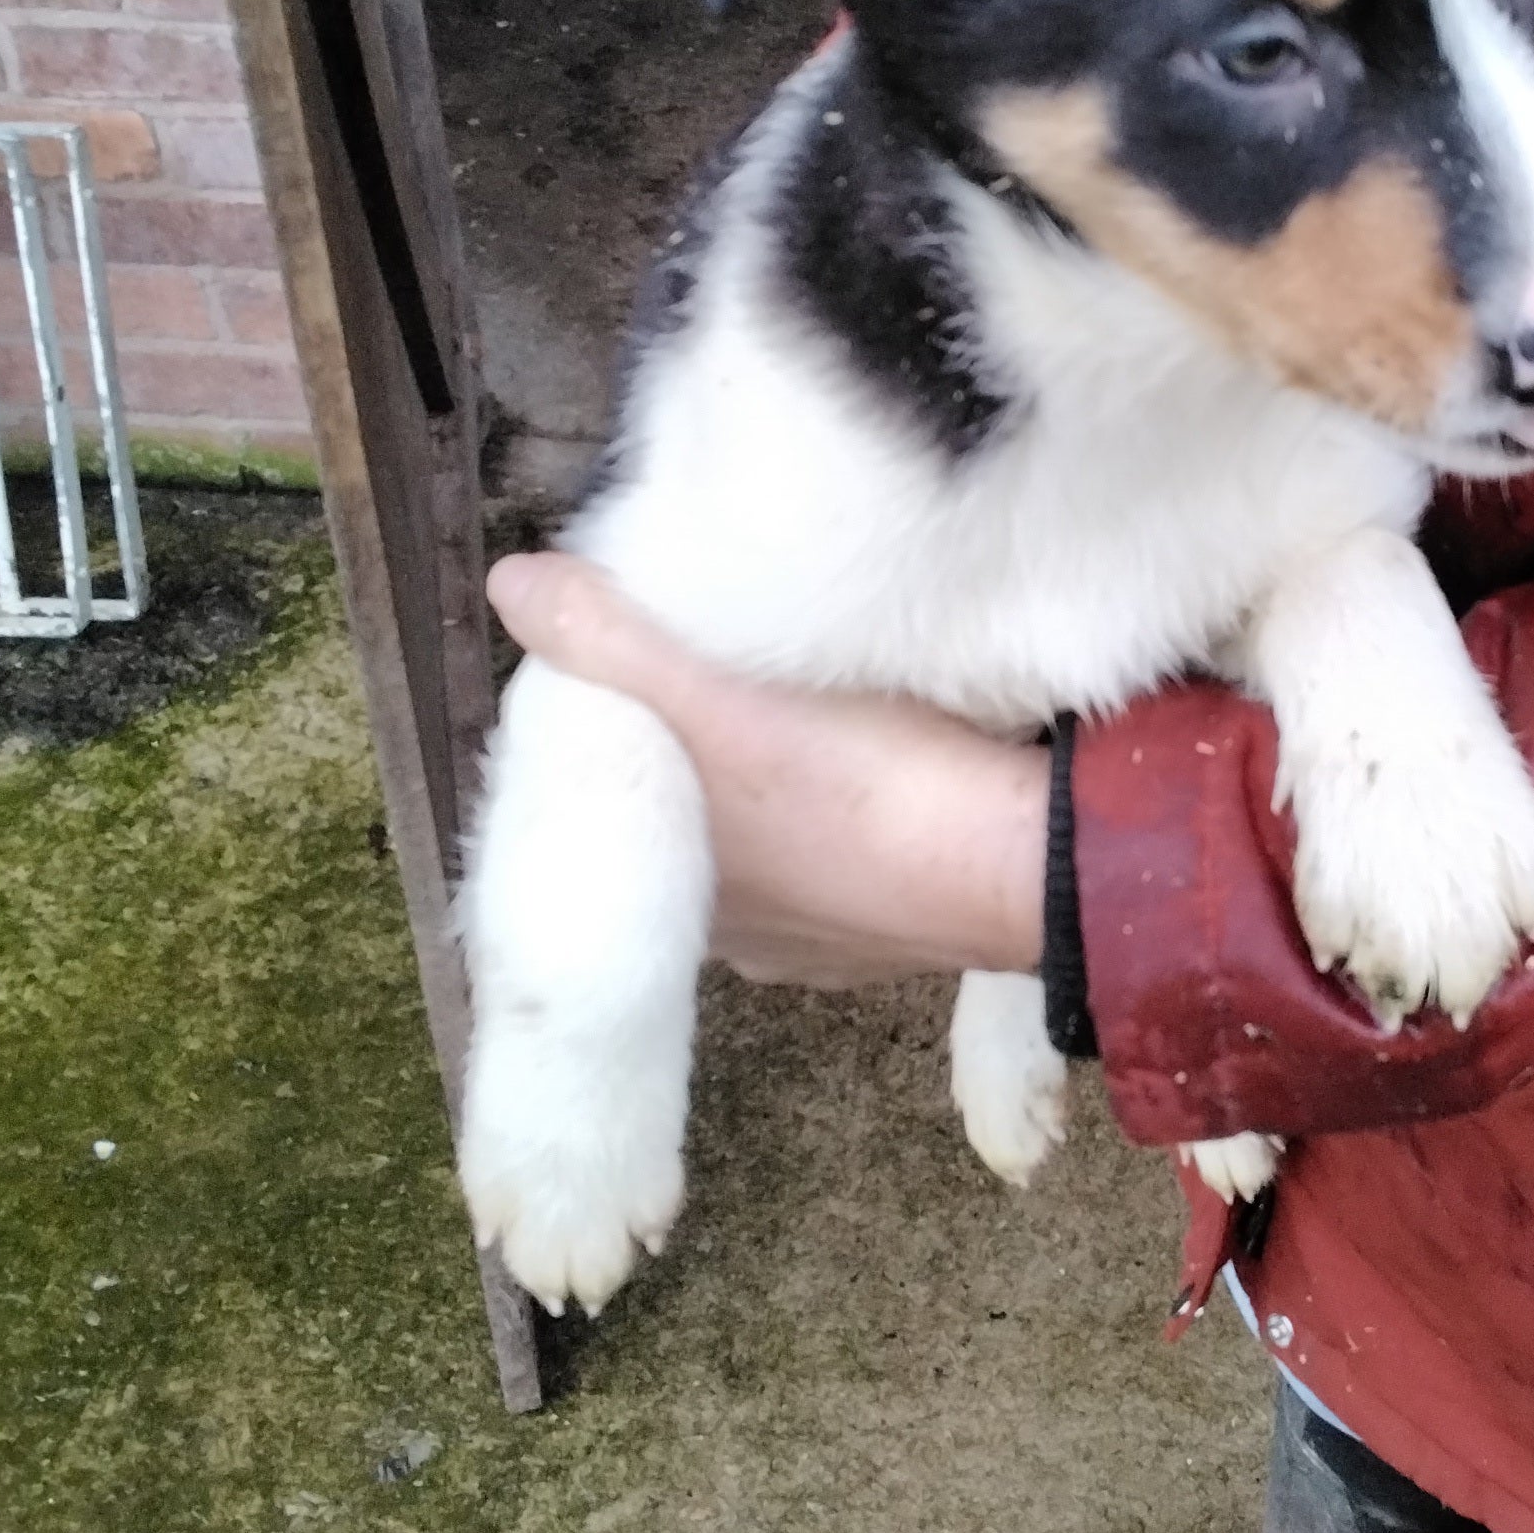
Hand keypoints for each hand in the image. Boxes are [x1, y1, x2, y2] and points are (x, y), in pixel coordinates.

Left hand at [484, 554, 1049, 987]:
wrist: (1022, 858)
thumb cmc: (860, 785)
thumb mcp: (715, 695)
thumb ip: (609, 639)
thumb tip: (511, 586)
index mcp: (661, 900)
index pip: (609, 797)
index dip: (620, 726)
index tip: (648, 658)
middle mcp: (733, 941)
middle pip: (689, 821)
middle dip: (700, 758)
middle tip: (725, 668)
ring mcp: (823, 947)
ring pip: (771, 849)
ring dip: (778, 790)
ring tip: (799, 707)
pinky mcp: (900, 934)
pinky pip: (851, 865)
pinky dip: (851, 818)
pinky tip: (873, 768)